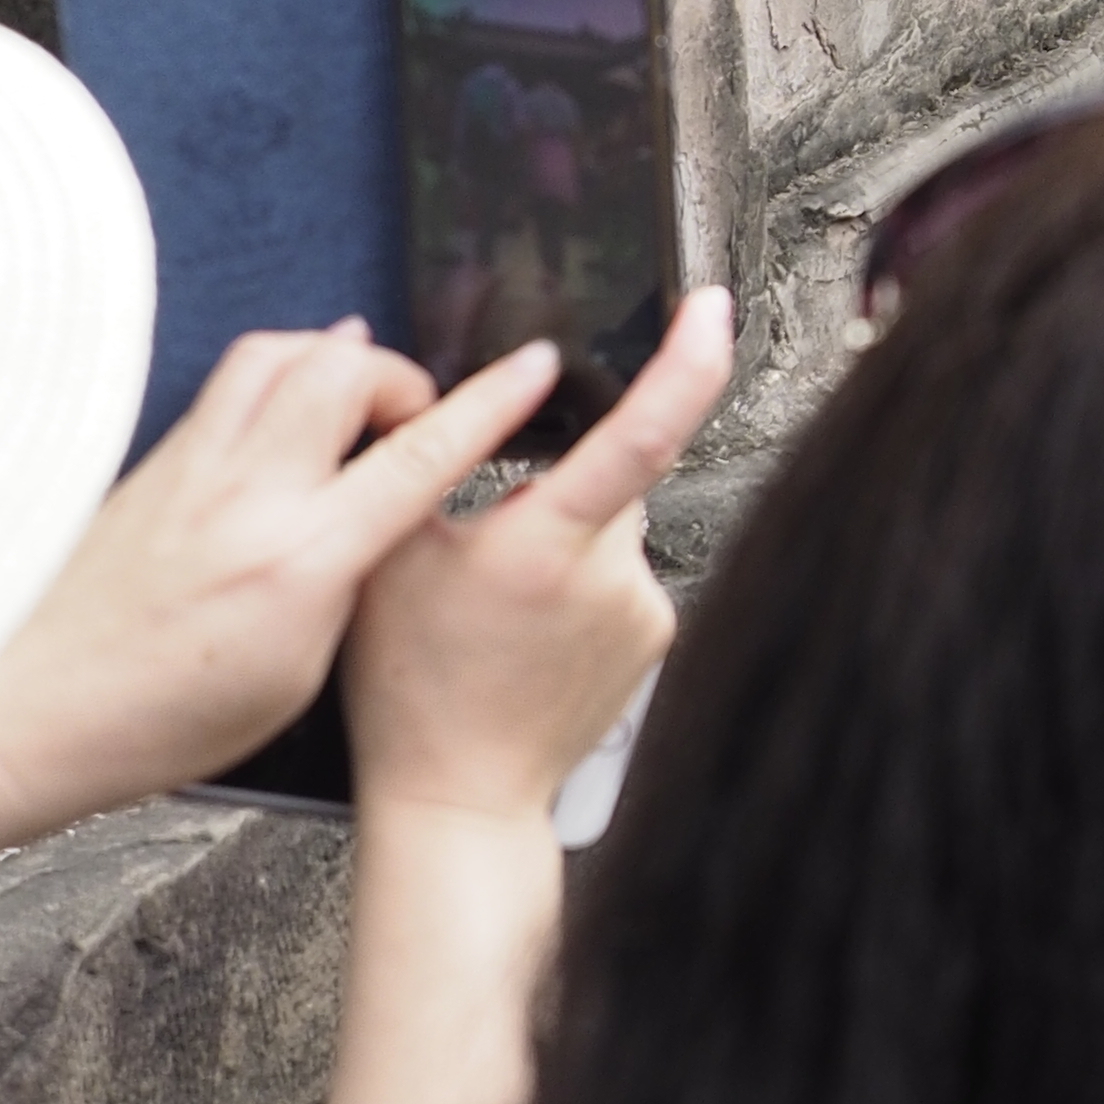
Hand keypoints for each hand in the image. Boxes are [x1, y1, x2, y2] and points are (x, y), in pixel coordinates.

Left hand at [0, 325, 547, 847]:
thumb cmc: (159, 721)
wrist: (26, 717)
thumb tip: (380, 514)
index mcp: (299, 562)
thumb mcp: (299, 673)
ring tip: (352, 406)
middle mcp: (245, 495)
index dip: (489, 404)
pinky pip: (230, 386)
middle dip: (400, 375)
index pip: (418, 457)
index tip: (535, 368)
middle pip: (343, 366)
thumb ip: (351, 578)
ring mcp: (191, 470)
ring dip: (334, 360)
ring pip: (280, 353)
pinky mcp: (153, 466)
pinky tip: (289, 420)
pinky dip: (280, 379)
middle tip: (411, 419)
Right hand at [342, 287, 734, 831]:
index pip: (641, 432)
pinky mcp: (656, 637)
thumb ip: (439, 468)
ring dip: (568, 541)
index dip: (686, 360)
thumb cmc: (411, 688)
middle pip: (610, 478)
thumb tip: (478, 401)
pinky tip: (535, 634)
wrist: (459, 796)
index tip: (709, 307)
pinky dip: (584, 586)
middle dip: (558, 487)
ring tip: (505, 611)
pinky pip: (623, 576)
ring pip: (613, 530)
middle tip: (493, 549)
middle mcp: (611, 574)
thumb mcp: (394, 558)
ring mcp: (643, 610)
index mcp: (545, 545)